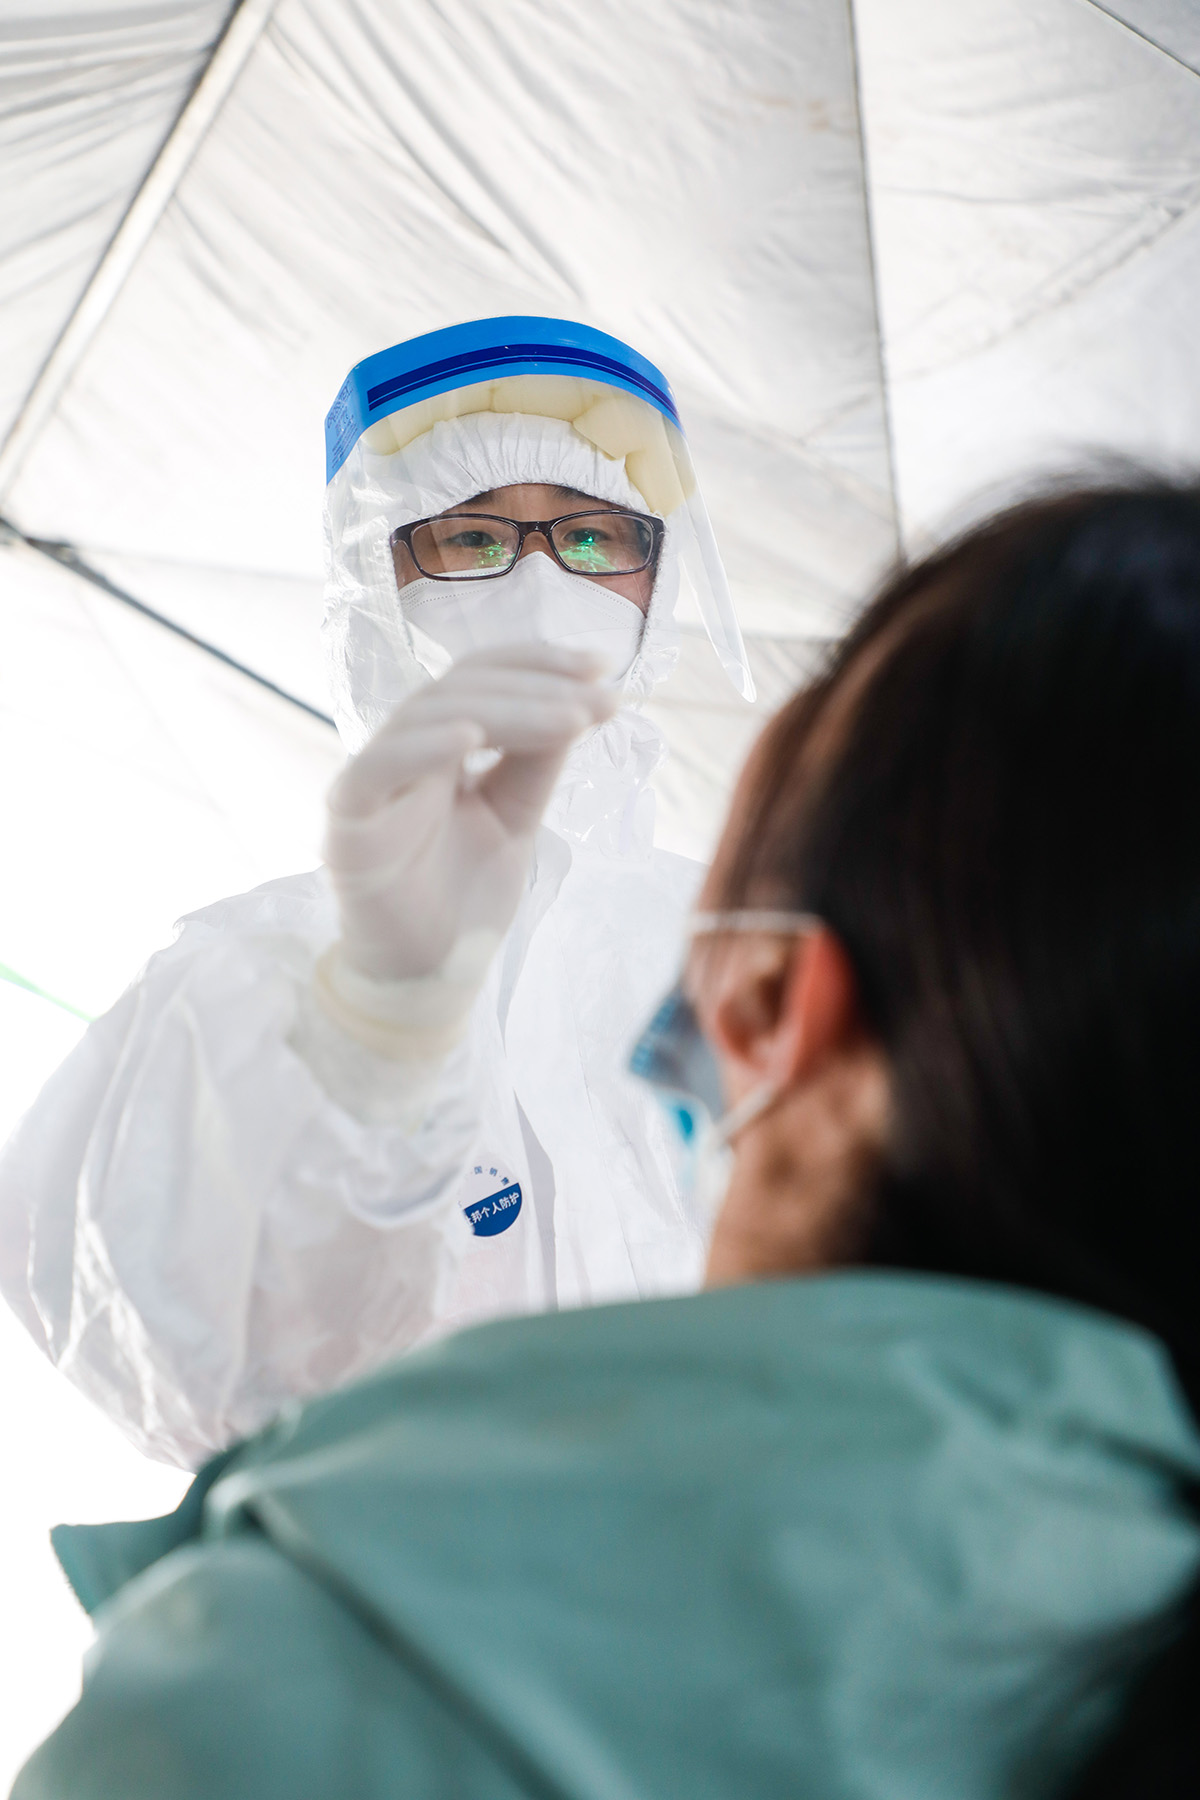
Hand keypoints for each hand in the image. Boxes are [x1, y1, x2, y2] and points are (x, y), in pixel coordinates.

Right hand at [323, 645, 616, 980]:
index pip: (481, 677)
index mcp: (440, 744)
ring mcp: (372, 781)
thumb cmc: (465, 896)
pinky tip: (471, 737)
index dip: (537, 662)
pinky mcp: (347, 822)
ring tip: (569, 719)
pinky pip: (375, 770)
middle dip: (537, 687)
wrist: (429, 974)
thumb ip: (535, 764)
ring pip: (427, 716)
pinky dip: (422, 748)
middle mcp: (404, 751)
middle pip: (461, 689)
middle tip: (599, 700)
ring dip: (505, 710)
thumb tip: (579, 702)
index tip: (604, 666)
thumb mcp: (516, 819)